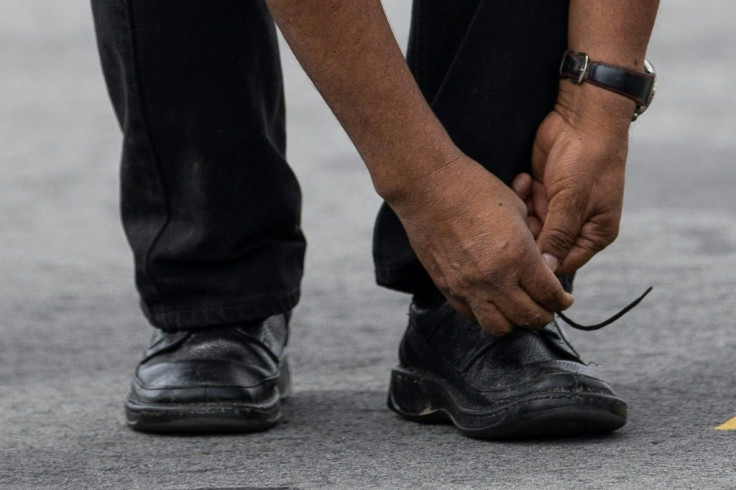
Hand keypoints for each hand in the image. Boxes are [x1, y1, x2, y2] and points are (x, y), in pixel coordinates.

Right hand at [387, 155, 573, 335]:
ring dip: (514, 321)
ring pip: (500, 327)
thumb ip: (531, 243)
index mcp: (518, 255)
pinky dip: (486, 313)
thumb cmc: (474, 189)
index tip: (563, 300)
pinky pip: (472, 316)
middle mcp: (494, 278)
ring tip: (518, 309)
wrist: (428, 187)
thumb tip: (542, 265)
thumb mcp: (516, 210)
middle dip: (544, 314)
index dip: (561, 302)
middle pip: (529, 317)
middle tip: (547, 307)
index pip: (549, 295)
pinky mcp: (447, 287)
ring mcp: (468, 286)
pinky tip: (491, 300)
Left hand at [517, 83, 631, 274]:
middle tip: (524, 212)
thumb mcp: (573, 200)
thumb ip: (557, 236)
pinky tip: (525, 178)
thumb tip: (545, 269)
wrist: (582, 116)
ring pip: (529, 225)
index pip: (562, 263)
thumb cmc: (588, 158)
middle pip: (541, 245)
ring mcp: (557, 207)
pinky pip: (523, 204)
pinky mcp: (542, 190)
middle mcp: (576, 224)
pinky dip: (521, 194)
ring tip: (528, 189)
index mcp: (594, 233)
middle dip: (529, 230)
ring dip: (523, 210)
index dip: (541, 261)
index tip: (521, 251)